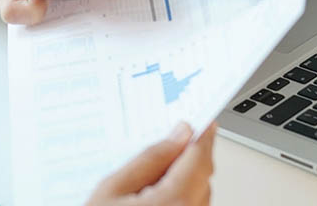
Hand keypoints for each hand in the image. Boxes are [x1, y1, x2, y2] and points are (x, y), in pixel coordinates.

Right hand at [86, 122, 215, 205]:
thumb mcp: (113, 188)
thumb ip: (149, 159)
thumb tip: (178, 135)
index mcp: (174, 202)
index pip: (199, 158)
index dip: (202, 135)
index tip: (203, 120)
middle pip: (203, 177)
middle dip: (190, 156)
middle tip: (169, 139)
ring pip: (201, 195)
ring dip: (186, 178)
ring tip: (151, 174)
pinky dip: (182, 197)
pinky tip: (156, 194)